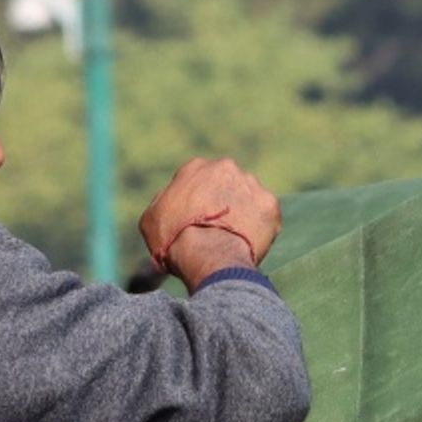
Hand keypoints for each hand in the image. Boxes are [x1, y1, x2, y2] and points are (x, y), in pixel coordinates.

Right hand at [141, 157, 280, 288]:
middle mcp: (226, 167)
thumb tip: (171, 204)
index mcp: (195, 167)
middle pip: (227, 184)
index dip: (198, 202)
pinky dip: (261, 229)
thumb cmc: (174, 239)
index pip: (199, 180)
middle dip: (225, 203)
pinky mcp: (270, 205)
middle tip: (220, 228)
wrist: (207, 254)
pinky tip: (249, 244)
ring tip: (235, 239)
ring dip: (244, 214)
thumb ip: (165, 203)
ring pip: (249, 198)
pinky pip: (266, 216)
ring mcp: (250, 184)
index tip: (198, 219)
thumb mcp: (152, 219)